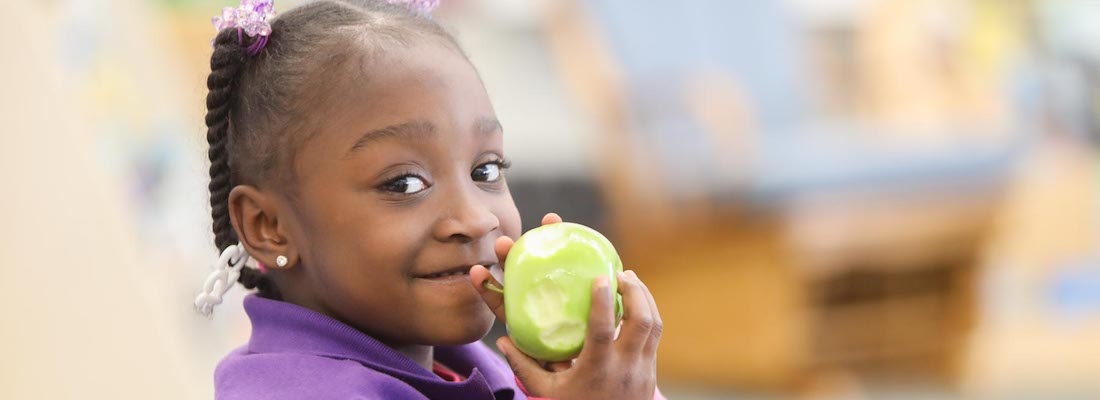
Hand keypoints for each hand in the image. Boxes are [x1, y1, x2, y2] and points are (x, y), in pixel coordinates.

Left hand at [470, 213, 573, 370]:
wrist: (599, 378)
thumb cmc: (567, 381)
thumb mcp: (544, 376)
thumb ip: (527, 361)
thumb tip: (504, 342)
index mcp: (527, 327)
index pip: (504, 306)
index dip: (489, 289)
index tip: (475, 271)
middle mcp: (541, 310)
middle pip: (523, 280)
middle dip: (511, 257)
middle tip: (503, 241)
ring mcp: (563, 300)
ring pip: (549, 270)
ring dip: (547, 243)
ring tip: (549, 221)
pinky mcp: (587, 297)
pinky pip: (582, 273)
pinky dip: (582, 254)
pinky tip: (581, 234)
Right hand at [497, 270, 661, 399]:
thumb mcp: (547, 393)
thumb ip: (526, 368)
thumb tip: (503, 341)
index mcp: (597, 370)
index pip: (603, 331)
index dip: (603, 302)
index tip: (600, 277)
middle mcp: (625, 367)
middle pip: (641, 322)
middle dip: (635, 291)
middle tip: (620, 272)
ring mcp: (643, 369)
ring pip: (654, 325)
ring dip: (645, 297)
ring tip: (629, 279)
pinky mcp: (651, 370)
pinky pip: (655, 335)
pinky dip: (648, 312)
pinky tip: (636, 301)